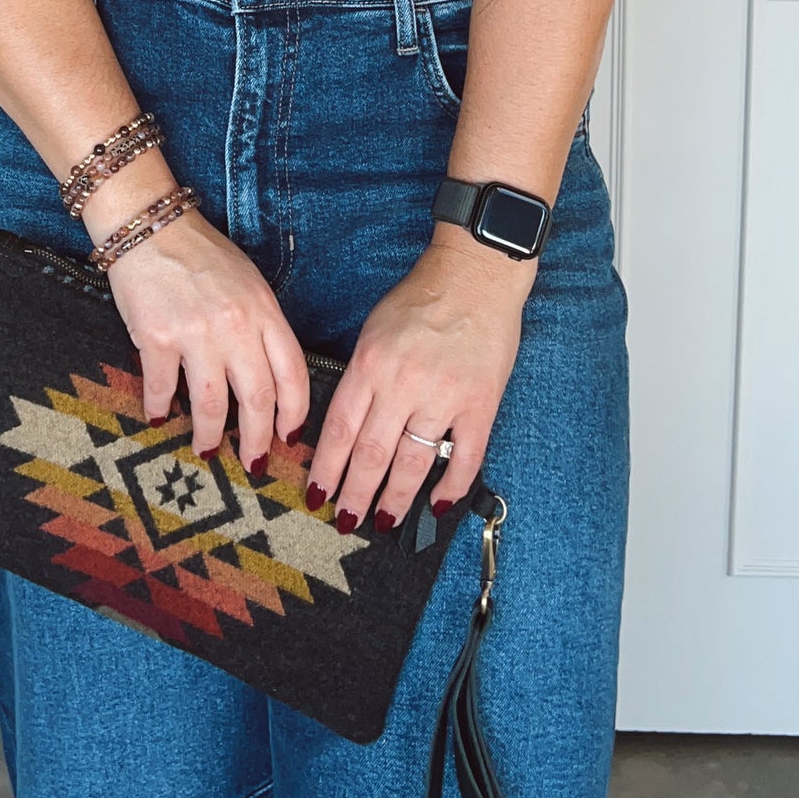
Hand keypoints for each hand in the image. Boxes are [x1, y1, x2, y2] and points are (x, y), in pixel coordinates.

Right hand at [105, 210, 311, 473]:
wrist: (149, 226)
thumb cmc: (201, 255)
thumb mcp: (248, 283)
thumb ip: (261, 326)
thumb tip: (267, 378)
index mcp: (264, 311)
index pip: (293, 373)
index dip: (294, 413)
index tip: (289, 437)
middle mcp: (236, 326)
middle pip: (258, 399)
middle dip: (258, 440)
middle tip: (252, 463)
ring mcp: (196, 333)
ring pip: (213, 405)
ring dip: (210, 435)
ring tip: (206, 450)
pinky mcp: (157, 338)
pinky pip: (163, 388)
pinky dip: (160, 409)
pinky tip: (158, 417)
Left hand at [307, 227, 536, 531]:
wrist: (476, 276)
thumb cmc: (420, 300)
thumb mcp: (373, 331)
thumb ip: (360, 377)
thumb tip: (344, 428)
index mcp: (371, 364)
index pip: (340, 429)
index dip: (327, 469)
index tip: (317, 496)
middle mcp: (403, 384)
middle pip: (372, 454)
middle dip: (355, 494)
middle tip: (346, 521)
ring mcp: (444, 396)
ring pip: (414, 462)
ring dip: (396, 498)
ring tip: (383, 521)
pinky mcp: (481, 403)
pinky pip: (465, 456)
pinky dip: (452, 485)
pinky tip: (438, 503)